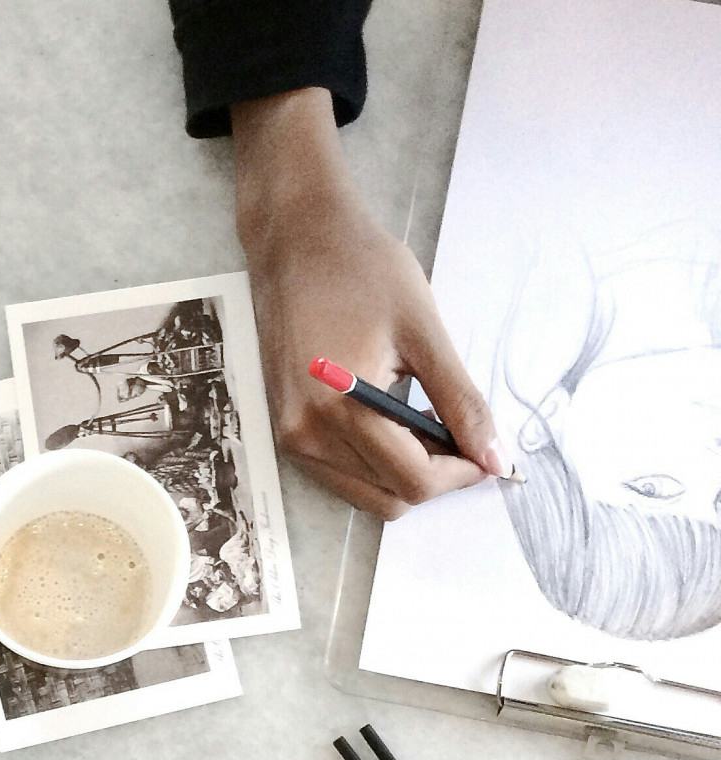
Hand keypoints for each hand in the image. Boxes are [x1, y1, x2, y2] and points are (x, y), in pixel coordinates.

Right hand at [230, 90, 505, 519]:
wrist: (297, 243)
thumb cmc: (361, 271)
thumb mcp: (424, 331)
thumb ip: (459, 401)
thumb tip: (493, 456)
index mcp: (341, 410)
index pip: (413, 478)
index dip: (461, 473)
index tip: (487, 449)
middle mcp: (307, 436)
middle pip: (390, 497)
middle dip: (436, 477)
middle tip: (460, 433)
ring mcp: (292, 440)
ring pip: (366, 495)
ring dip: (406, 474)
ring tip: (426, 422)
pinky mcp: (287, 434)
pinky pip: (342, 476)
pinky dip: (378, 465)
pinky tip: (395, 422)